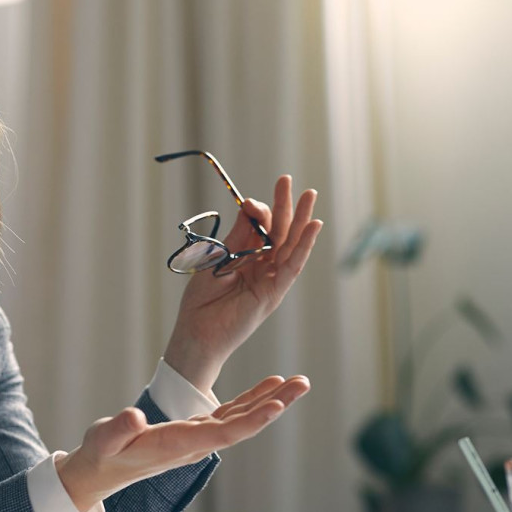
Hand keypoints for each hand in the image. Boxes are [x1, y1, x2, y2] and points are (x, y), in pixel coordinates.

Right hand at [56, 375, 310, 511]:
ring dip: (272, 400)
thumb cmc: (101, 454)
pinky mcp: (196, 430)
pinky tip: (271, 385)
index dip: (252, 420)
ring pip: (243, 417)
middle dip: (275, 405)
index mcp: (178, 444)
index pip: (223, 433)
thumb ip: (117, 430)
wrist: (102, 471)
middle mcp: (196, 443)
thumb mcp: (102, 441)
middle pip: (244, 425)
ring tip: (298, 382)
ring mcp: (199, 437)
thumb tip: (134, 416)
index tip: (277, 406)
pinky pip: (232, 413)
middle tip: (303, 384)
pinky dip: (253, 398)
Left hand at [163, 175, 322, 391]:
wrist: (197, 332)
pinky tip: (314, 226)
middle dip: (285, 205)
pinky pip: (293, 265)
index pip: (259, 226)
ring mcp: (271, 278)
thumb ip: (237, 235)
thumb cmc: (201, 300)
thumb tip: (250, 204)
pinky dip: (305, 245)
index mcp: (246, 257)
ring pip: (291, 244)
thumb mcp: (217, 258)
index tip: (249, 202)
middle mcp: (262, 266)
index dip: (258, 210)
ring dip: (302, 219)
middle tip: (288, 180)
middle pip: (279, 231)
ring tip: (310, 195)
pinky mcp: (275, 292)